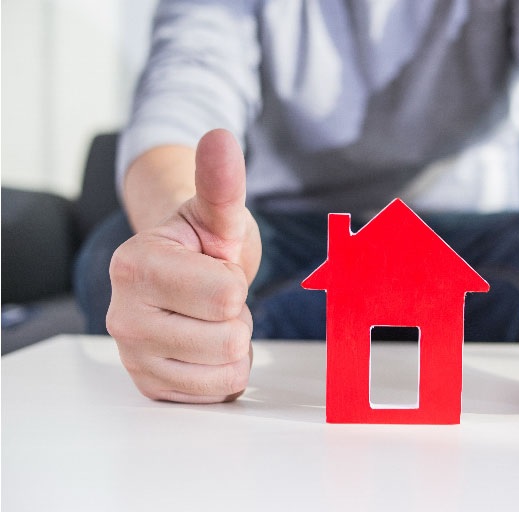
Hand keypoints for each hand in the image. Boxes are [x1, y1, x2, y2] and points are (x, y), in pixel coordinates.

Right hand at [107, 129, 261, 402]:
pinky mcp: (150, 385)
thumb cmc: (202, 244)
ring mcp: (133, 356)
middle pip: (228, 338)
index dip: (234, 281)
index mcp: (135, 266)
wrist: (185, 274)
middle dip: (236, 316)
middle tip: (216, 298)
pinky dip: (225, 371)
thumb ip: (220, 183)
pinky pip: (216, 393)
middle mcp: (122, 315)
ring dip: (233, 344)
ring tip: (210, 318)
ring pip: (225, 369)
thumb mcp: (217, 213)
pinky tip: (206, 345)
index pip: (224, 296)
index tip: (214, 269)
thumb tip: (219, 138)